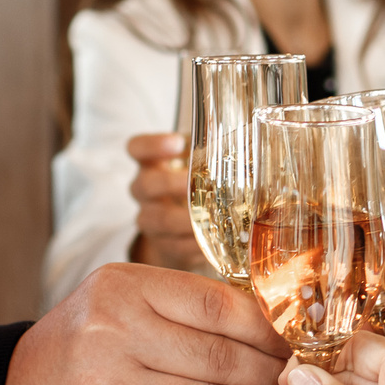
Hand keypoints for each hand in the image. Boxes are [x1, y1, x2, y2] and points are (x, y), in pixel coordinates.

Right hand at [0, 261, 291, 384]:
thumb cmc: (81, 347)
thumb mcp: (119, 304)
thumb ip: (181, 309)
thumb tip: (269, 324)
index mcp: (126, 289)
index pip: (219, 305)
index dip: (270, 330)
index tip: (298, 345)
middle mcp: (118, 332)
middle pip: (223, 357)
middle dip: (272, 378)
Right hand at [125, 133, 206, 272]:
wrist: (179, 228)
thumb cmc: (193, 184)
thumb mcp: (196, 163)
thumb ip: (212, 151)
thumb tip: (248, 139)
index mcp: (150, 163)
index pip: (137, 147)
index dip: (153, 145)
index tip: (178, 143)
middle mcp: (143, 190)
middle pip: (146, 185)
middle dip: (173, 184)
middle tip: (198, 182)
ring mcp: (150, 219)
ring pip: (160, 220)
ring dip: (188, 218)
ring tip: (214, 215)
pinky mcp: (163, 245)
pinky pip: (177, 245)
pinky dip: (199, 242)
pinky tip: (220, 237)